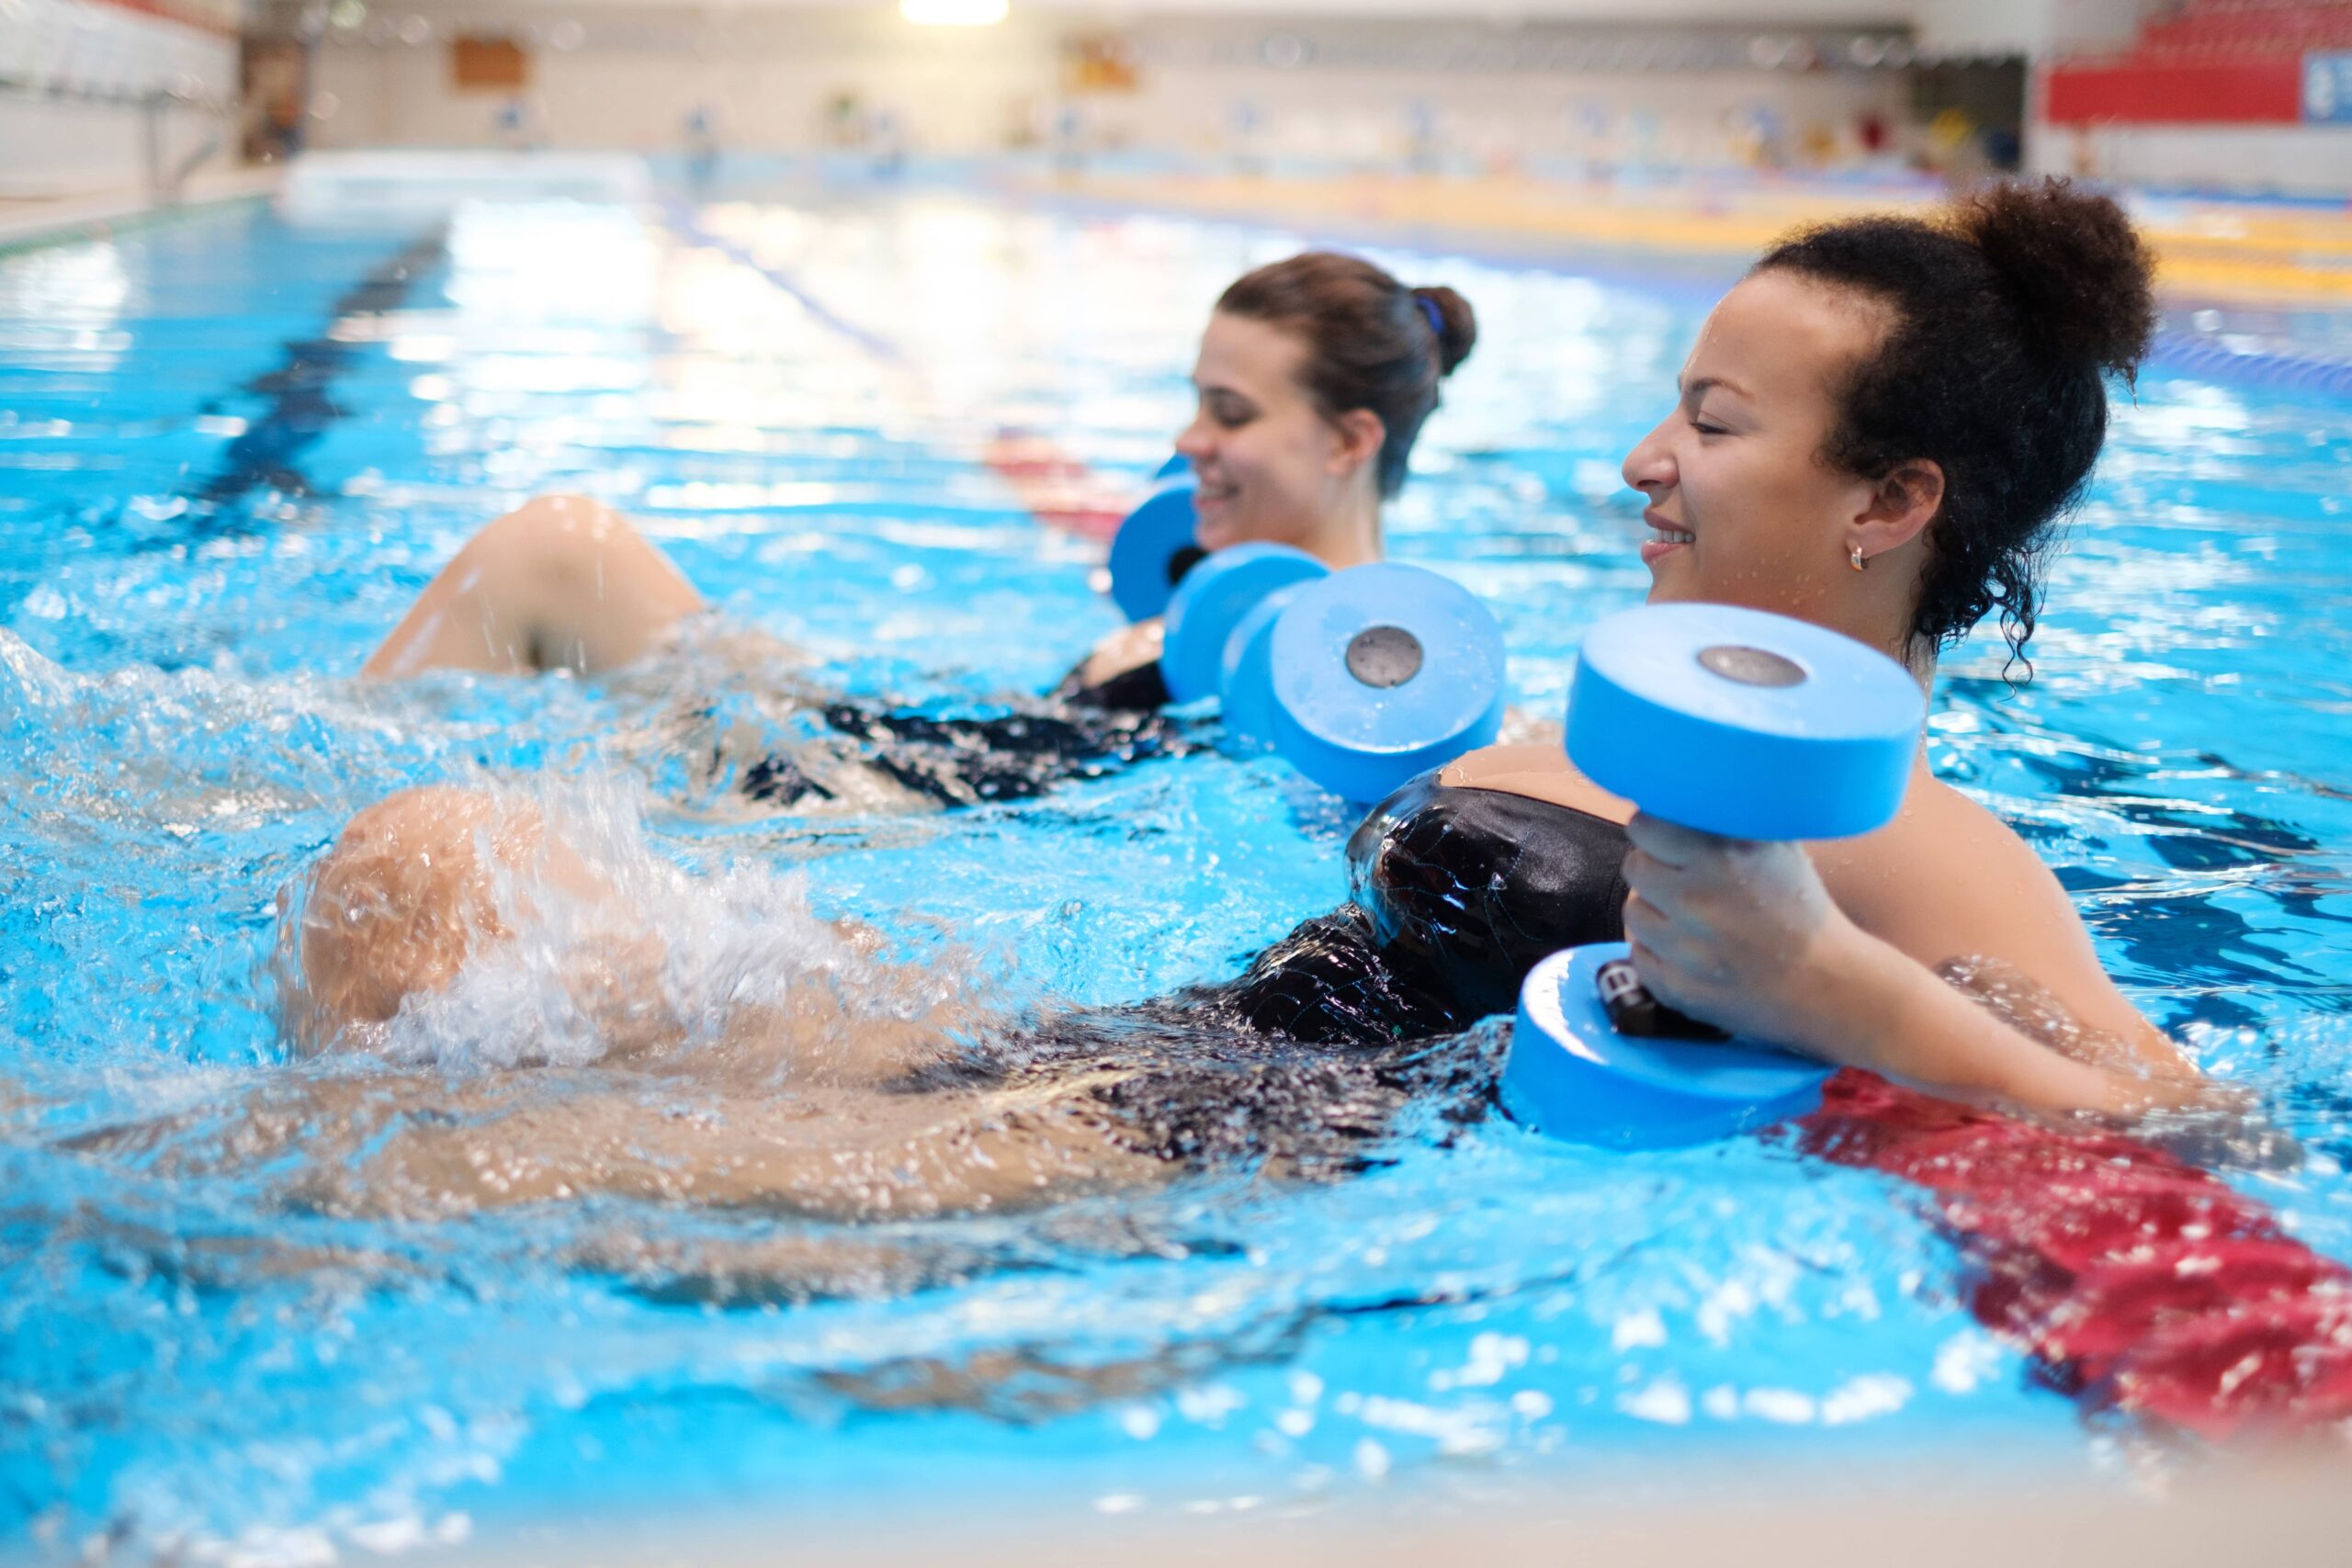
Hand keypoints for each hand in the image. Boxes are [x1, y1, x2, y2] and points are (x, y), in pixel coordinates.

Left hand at [1619, 812, 1862, 1057]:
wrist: (1829, 987)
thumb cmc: (1802, 910)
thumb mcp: (1777, 848)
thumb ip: (1729, 818)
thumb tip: (1686, 789)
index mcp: (1721, 858)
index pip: (1645, 826)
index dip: (1657, 831)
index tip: (1671, 840)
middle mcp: (1696, 900)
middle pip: (1635, 867)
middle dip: (1656, 870)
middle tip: (1685, 881)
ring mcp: (1684, 949)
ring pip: (1633, 913)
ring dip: (1656, 912)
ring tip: (1692, 918)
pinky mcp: (1676, 988)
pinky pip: (1639, 956)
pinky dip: (1659, 952)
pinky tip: (1692, 950)